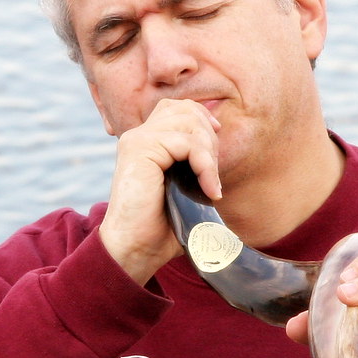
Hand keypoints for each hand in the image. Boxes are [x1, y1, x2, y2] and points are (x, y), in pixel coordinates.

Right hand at [98, 99, 221, 283]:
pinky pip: (187, 143)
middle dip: (210, 141)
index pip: (178, 108)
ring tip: (211, 185)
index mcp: (146, 142)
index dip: (203, 120)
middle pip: (186, 110)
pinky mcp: (141, 150)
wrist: (135, 249)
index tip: (214, 151)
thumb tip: (223, 151)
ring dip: (209, 154)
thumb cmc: (160, 228)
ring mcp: (138, 140)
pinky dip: (205, 165)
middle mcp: (139, 136)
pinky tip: (209, 190)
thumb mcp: (183, 191)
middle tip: (212, 178)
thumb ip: (194, 166)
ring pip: (189, 123)